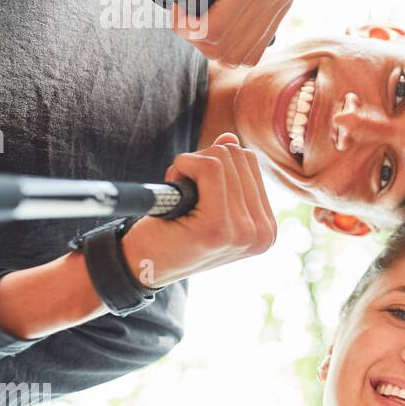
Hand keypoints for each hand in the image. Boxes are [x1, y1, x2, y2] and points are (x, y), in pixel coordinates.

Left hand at [120, 133, 276, 288]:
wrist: (138, 266)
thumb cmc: (170, 231)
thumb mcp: (207, 202)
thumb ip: (225, 172)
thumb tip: (230, 139)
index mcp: (266, 228)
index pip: (250, 162)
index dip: (217, 166)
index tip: (199, 195)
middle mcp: (264, 232)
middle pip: (240, 156)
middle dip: (205, 164)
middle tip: (187, 196)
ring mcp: (244, 232)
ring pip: (224, 158)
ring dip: (191, 167)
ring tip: (180, 200)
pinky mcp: (218, 227)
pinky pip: (209, 167)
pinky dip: (183, 167)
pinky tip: (173, 196)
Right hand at [152, 0, 296, 66]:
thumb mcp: (226, 4)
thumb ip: (243, 30)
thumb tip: (244, 60)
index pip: (252, 54)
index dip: (218, 44)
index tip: (203, 15)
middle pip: (241, 55)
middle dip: (206, 42)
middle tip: (190, 11)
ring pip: (226, 46)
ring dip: (194, 34)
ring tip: (187, 4)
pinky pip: (214, 31)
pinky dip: (186, 25)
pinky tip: (181, 3)